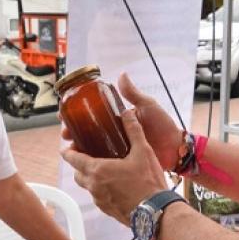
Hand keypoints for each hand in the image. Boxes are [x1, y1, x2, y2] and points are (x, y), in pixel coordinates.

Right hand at [59, 74, 182, 169]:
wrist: (175, 149)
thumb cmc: (163, 125)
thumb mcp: (148, 106)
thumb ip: (133, 94)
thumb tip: (120, 75)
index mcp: (118, 119)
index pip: (92, 116)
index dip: (76, 116)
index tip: (64, 116)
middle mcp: (114, 133)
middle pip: (88, 132)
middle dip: (73, 133)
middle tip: (66, 136)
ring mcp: (117, 148)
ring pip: (92, 148)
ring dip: (80, 148)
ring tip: (71, 150)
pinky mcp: (121, 163)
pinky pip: (103, 162)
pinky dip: (92, 162)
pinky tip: (83, 165)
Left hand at [61, 108, 166, 225]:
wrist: (156, 212)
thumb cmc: (148, 182)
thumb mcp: (143, 151)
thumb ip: (133, 130)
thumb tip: (127, 113)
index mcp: (98, 170)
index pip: (74, 160)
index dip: (68, 152)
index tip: (66, 148)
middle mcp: (94, 186)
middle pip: (77, 174)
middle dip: (79, 165)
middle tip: (86, 156)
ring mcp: (100, 200)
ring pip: (87, 187)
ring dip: (90, 178)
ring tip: (103, 170)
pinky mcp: (107, 210)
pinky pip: (98, 197)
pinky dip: (101, 190)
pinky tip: (115, 185)